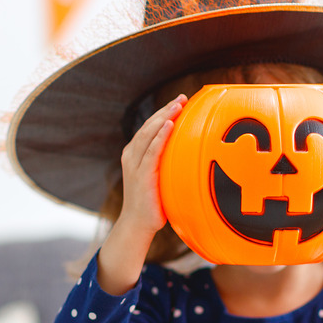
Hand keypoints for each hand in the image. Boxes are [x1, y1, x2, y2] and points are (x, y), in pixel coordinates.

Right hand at [119, 94, 187, 234]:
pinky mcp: (142, 175)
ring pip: (149, 134)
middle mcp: (132, 155)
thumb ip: (167, 164)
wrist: (138, 224)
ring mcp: (135, 164)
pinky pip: (152, 151)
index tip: (179, 101)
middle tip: (182, 97)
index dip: (164, 112)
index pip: (150, 127)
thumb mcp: (159, 178)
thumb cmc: (152, 203)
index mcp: (135, 154)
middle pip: (149, 125)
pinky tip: (170, 125)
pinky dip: (160, 136)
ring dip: (164, 117)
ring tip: (178, 105)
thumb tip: (190, 155)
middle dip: (166, 110)